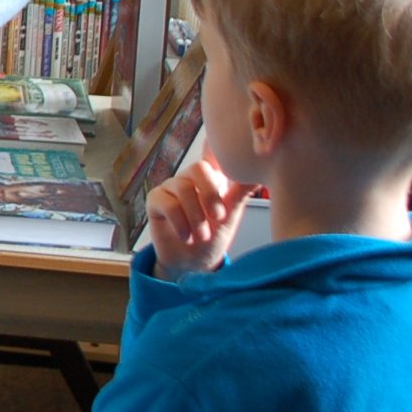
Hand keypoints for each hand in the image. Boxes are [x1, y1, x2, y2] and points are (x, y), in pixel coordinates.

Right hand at [144, 158, 260, 279]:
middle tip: (219, 217)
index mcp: (211, 178)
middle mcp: (189, 178)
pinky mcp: (155, 200)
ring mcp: (170, 187)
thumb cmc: (213, 237)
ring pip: (183, 188)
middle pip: (198, 168)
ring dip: (196, 216)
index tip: (221, 152)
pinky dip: (180, 223)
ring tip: (203, 236)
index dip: (213, 147)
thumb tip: (256, 176)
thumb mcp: (230, 217)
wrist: (192, 263)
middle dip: (210, 194)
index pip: (211, 154)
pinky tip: (186, 237)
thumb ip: (240, 194)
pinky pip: (168, 204)